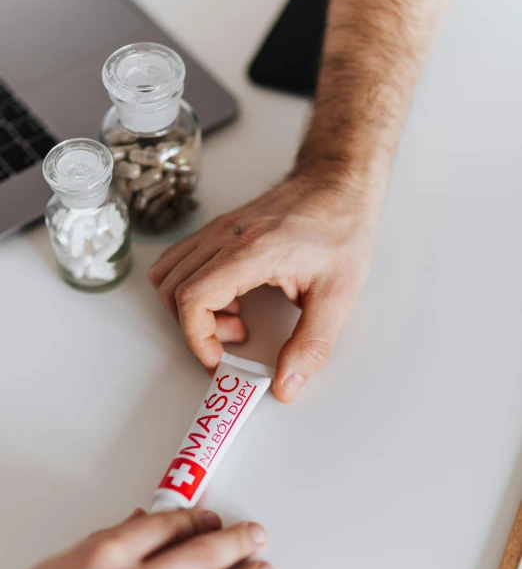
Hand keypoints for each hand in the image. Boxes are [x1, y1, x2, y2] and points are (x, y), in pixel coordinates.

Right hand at [149, 176, 372, 401]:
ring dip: (191, 307)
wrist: (339, 183)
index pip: (192, 297)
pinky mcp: (219, 230)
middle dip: (196, 328)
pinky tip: (232, 297)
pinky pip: (182, 261)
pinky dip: (194, 288)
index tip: (219, 359)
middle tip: (235, 339)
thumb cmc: (341, 228)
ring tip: (234, 318)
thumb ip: (311, 345)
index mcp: (251, 251)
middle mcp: (225, 237)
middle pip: (173, 290)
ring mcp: (218, 230)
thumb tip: (286, 385)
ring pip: (169, 274)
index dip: (196, 338)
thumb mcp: (338, 295)